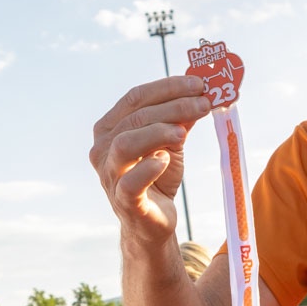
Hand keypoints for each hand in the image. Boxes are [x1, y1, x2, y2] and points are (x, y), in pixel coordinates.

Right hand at [89, 76, 212, 245]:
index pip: (136, 97)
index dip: (168, 87)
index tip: (198, 84)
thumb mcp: (171, 143)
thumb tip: (202, 93)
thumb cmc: (158, 177)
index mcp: (110, 128)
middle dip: (173, 106)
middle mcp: (103, 148)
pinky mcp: (123, 200)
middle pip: (135, 117)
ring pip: (126, 144)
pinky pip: (131, 182)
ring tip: (184, 131)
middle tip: (204, 103)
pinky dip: (148, 168)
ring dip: (158, 131)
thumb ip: (180, 119)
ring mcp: (109, 175)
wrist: (152, 222)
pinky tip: (165, 160)